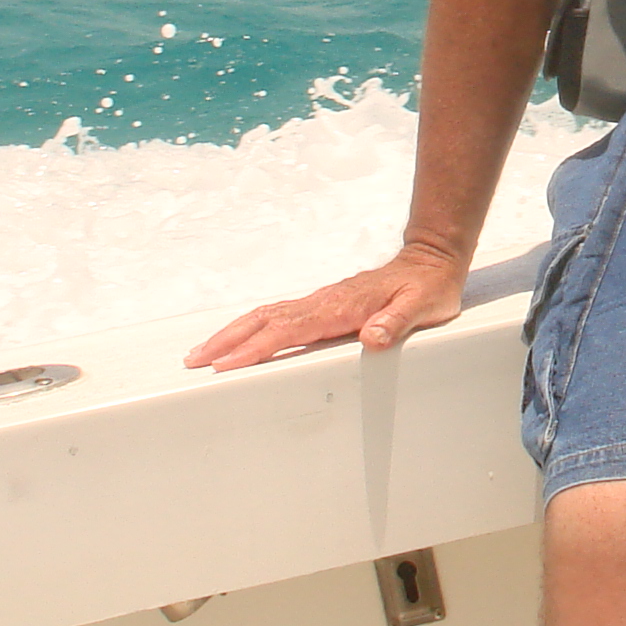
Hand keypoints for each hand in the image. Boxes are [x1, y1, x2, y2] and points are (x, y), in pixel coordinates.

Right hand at [183, 246, 469, 371]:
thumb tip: (374, 337)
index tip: (226, 364)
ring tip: (203, 353)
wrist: (431, 261)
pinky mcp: (322, 304)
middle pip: (264, 319)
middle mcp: (323, 302)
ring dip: (232, 333)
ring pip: (266, 315)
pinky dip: (252, 328)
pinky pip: (278, 316)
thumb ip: (398, 322)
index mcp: (341, 307)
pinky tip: (242, 340)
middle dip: (227, 340)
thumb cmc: (428, 289)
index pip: (288, 330)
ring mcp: (320, 302)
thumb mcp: (423, 308)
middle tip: (194, 361)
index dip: (256, 348)